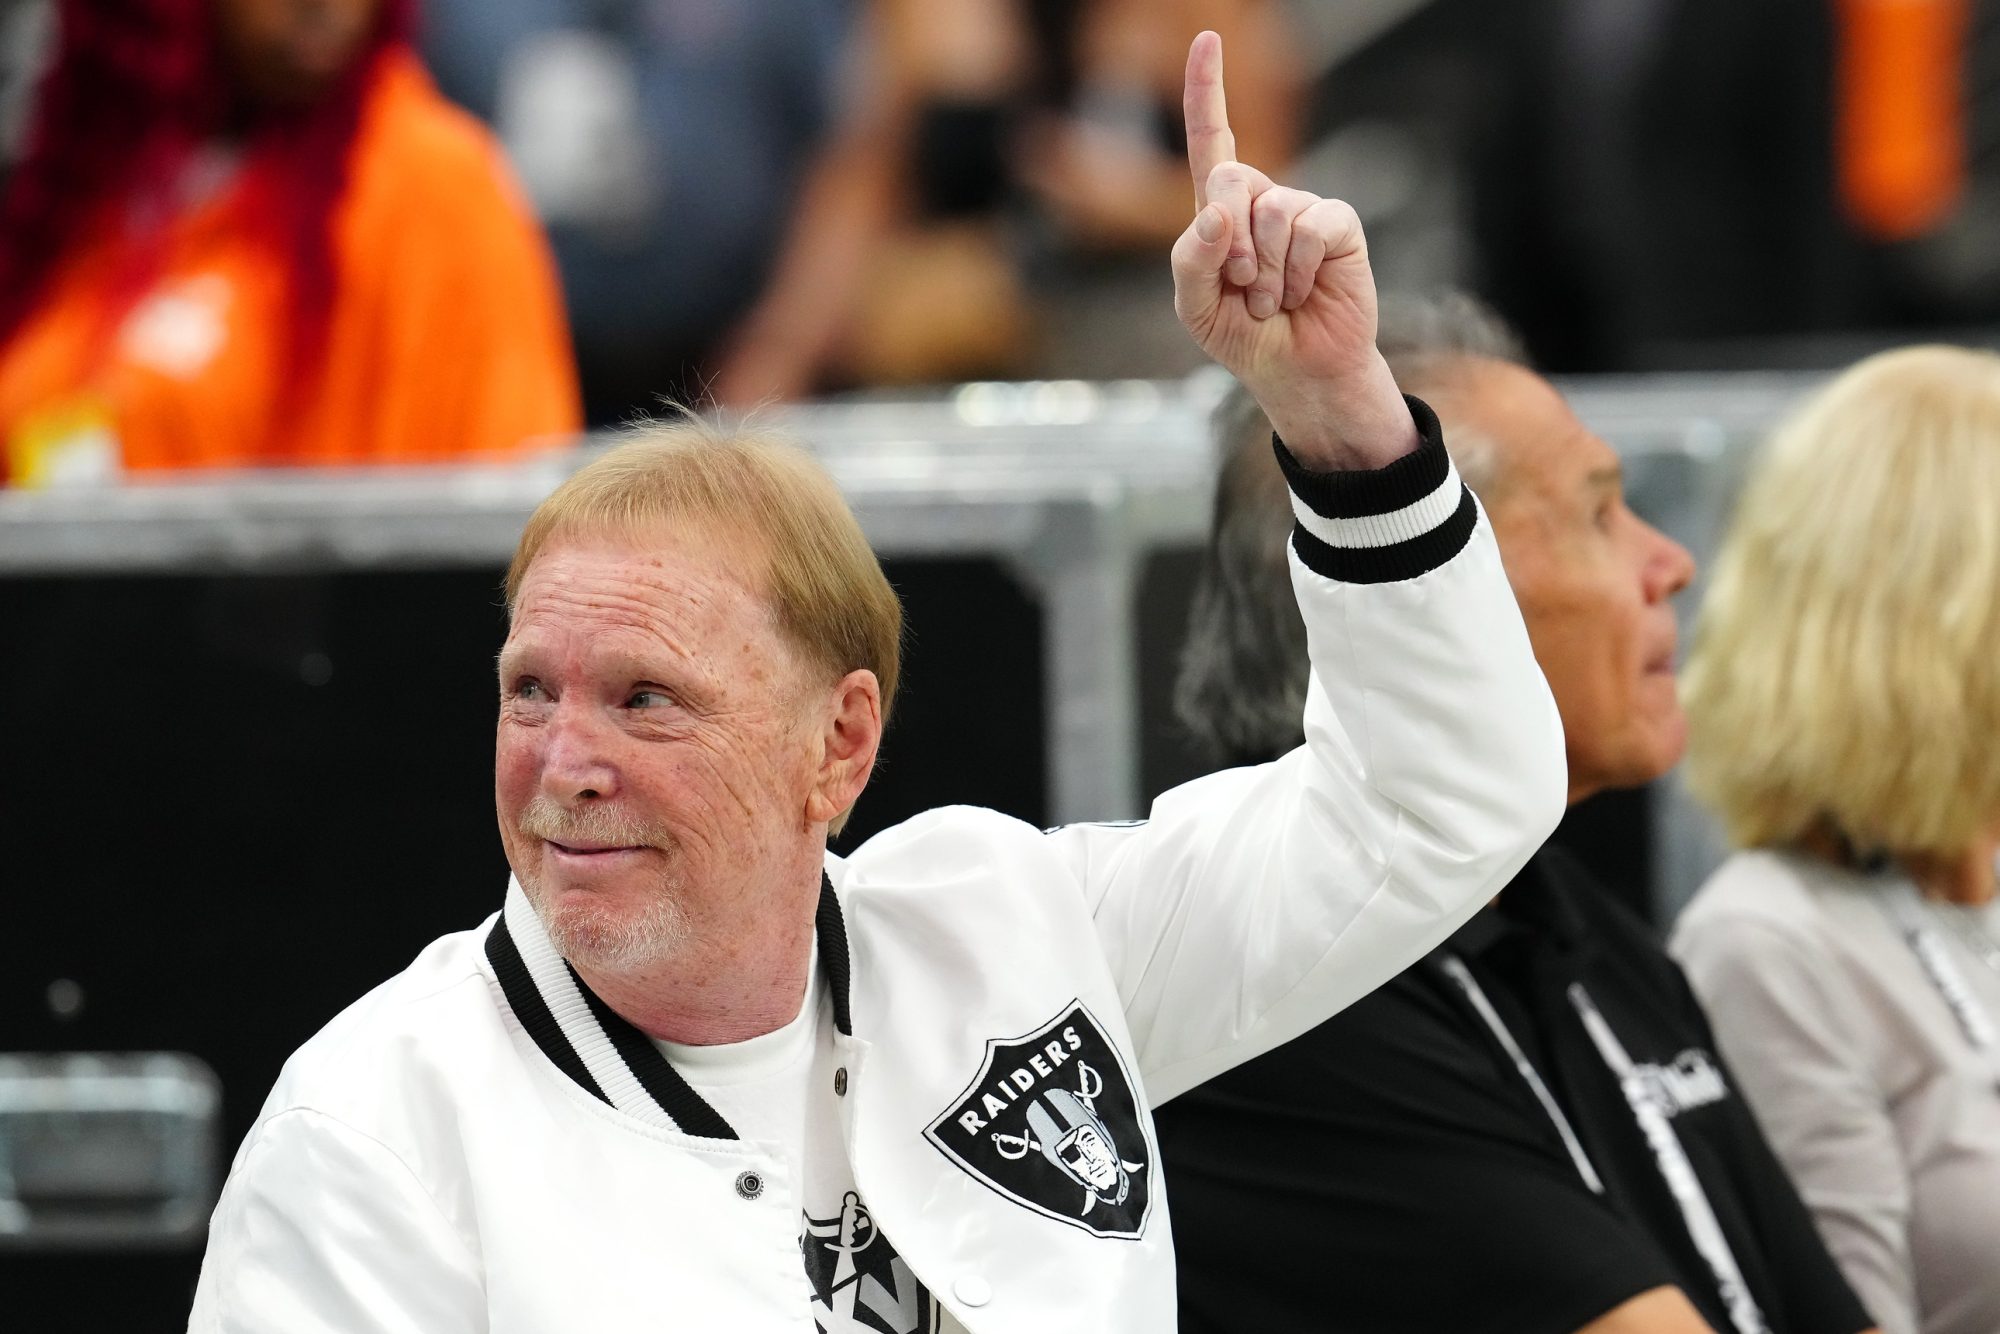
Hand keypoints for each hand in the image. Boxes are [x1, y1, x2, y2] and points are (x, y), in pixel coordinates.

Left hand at [1171, 31, 1415, 468]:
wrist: (1298, 372)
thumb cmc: (1245, 338)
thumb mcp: (1196, 307)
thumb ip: (1191, 259)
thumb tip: (1218, 212)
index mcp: (1221, 213)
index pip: (1211, 140)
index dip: (1206, 92)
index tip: (1207, 40)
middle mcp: (1263, 200)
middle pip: (1232, 178)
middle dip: (1229, 242)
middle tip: (1245, 288)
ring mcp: (1302, 210)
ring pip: (1272, 210)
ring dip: (1266, 271)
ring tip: (1273, 300)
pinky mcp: (1337, 226)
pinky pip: (1310, 227)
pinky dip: (1298, 269)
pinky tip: (1305, 292)